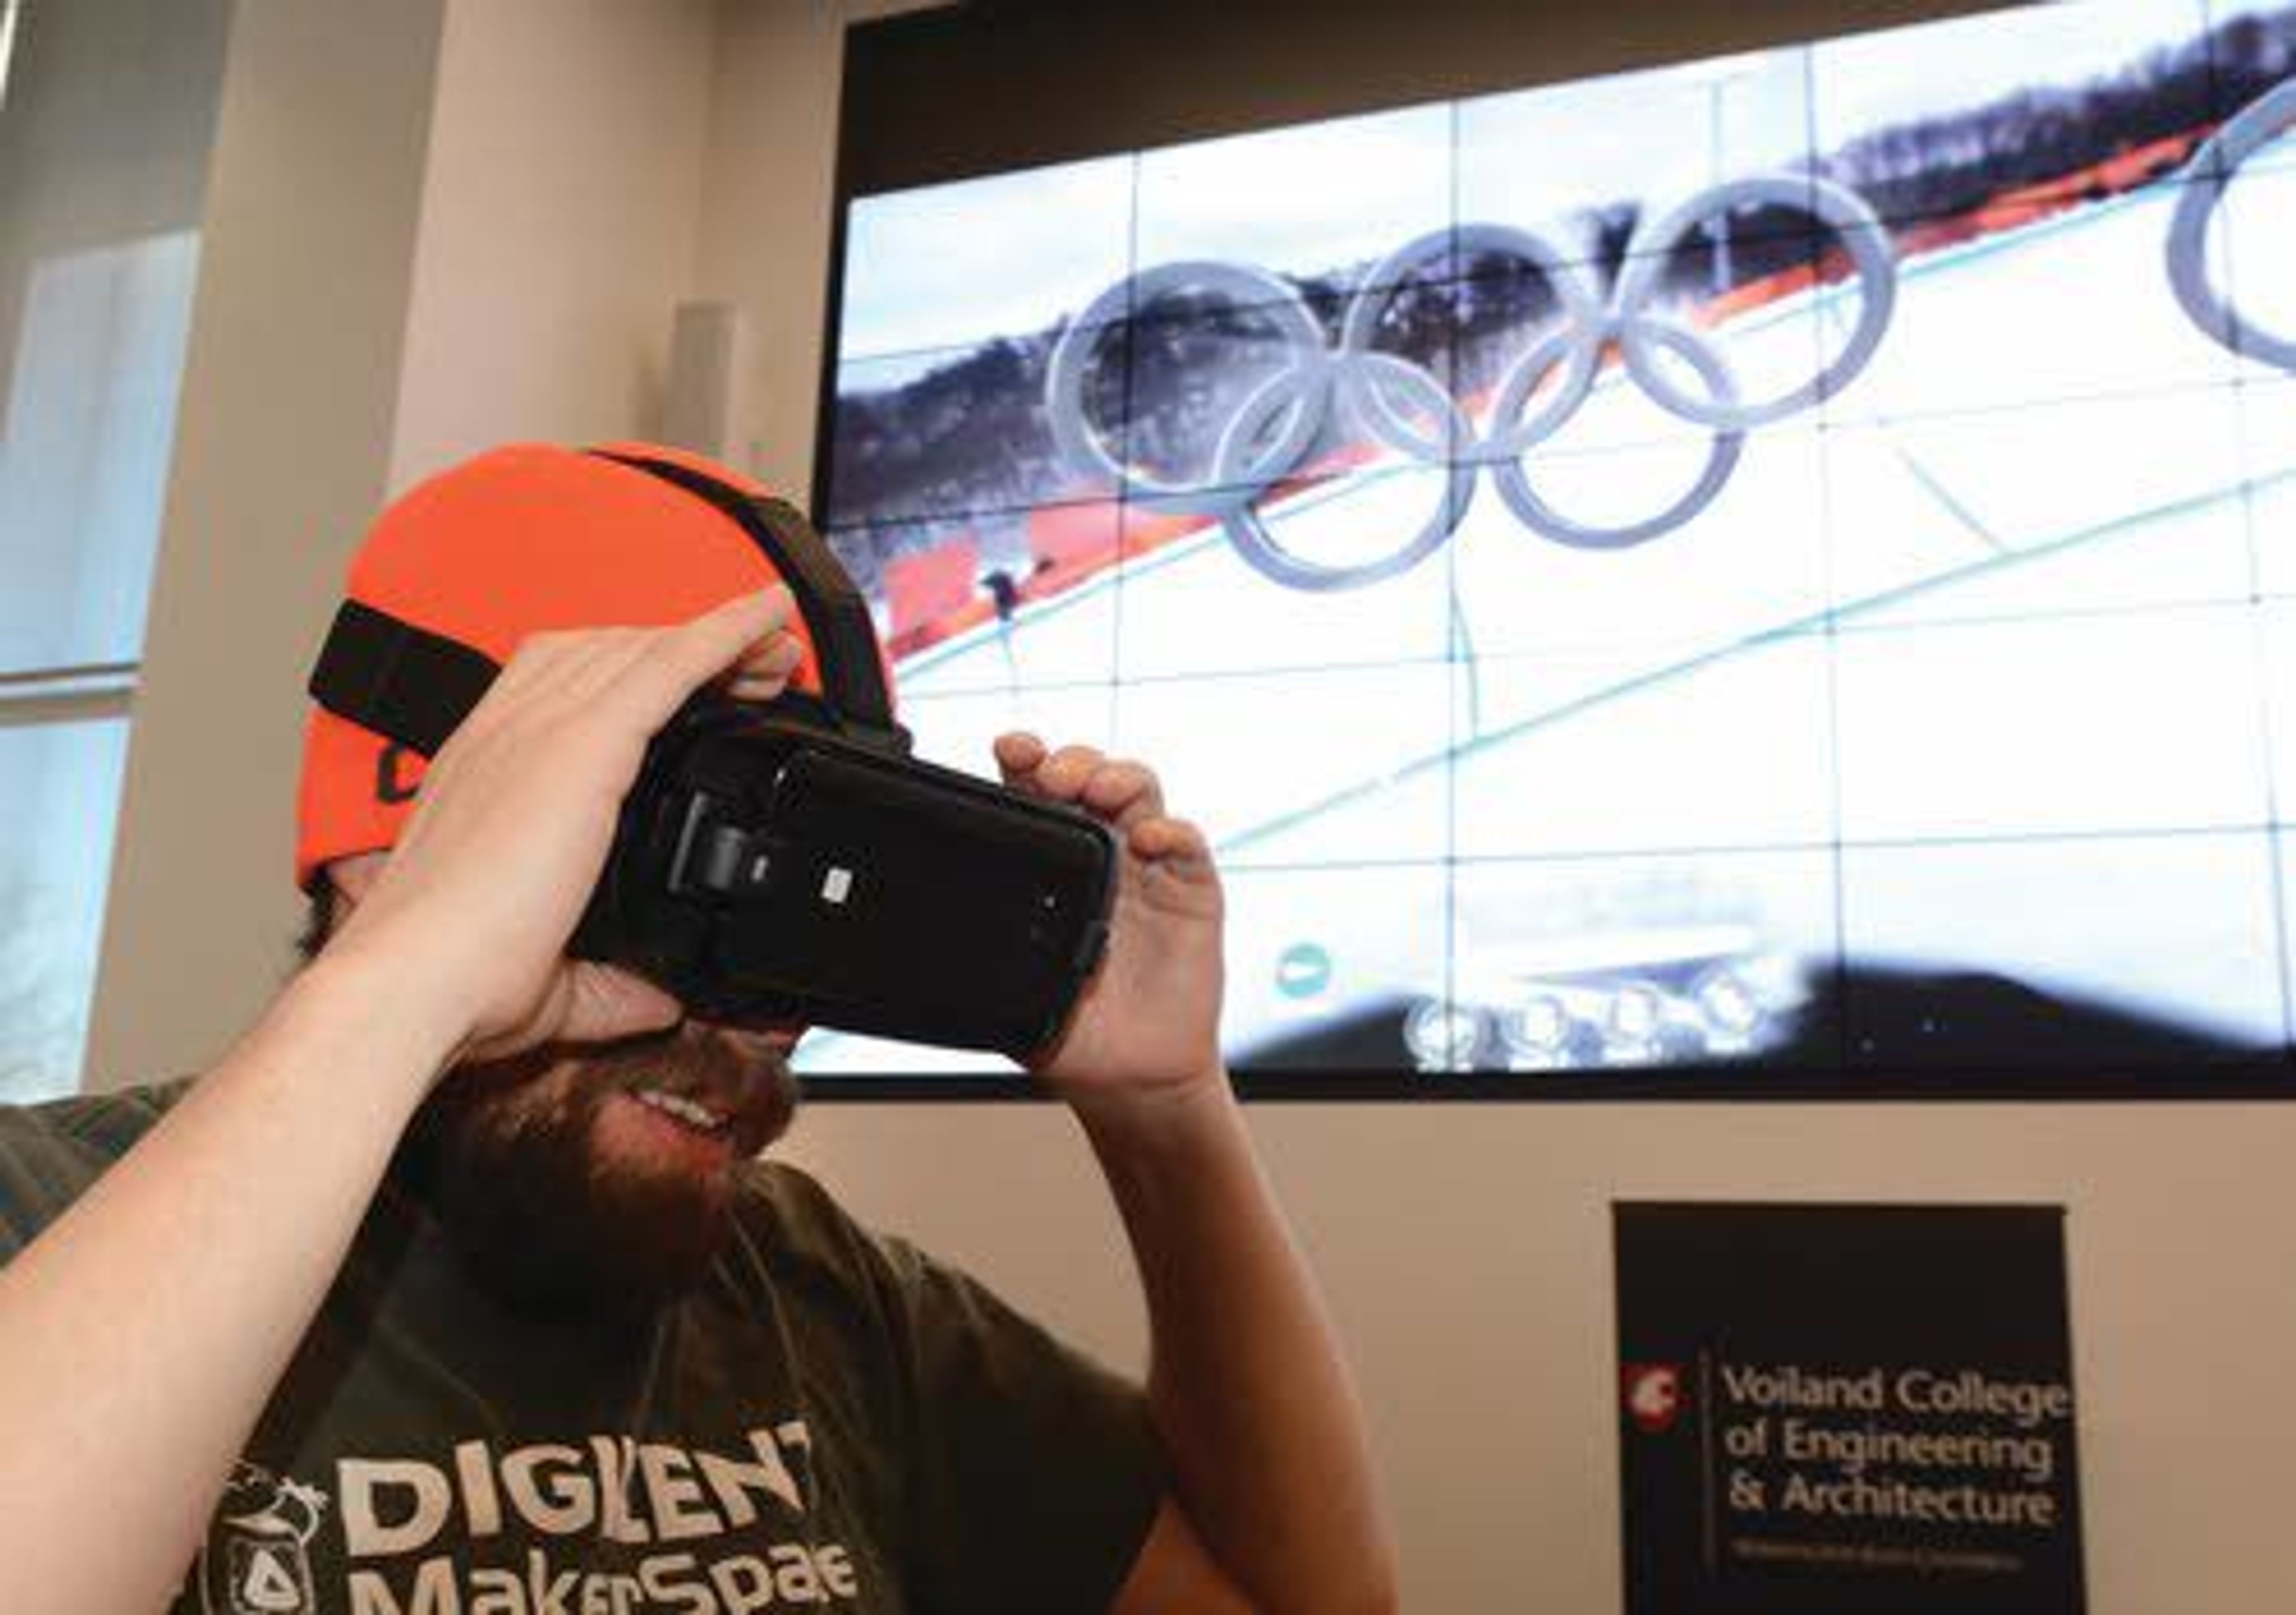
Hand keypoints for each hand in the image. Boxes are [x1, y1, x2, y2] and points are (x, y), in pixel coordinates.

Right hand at [322, 587, 804, 1067]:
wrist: (414, 984)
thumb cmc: (455, 983)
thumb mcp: (552, 980)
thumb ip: (611, 982)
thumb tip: (659, 999)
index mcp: (489, 774)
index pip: (561, 686)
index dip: (632, 670)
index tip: (693, 687)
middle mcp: (508, 736)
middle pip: (611, 653)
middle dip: (688, 649)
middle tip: (758, 665)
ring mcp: (539, 732)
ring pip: (643, 650)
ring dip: (719, 639)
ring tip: (777, 645)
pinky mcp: (581, 745)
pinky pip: (670, 663)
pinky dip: (725, 630)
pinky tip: (767, 614)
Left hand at [992, 735, 1225, 1108]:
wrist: (1131, 1076)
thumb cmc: (1074, 1029)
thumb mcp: (1012, 989)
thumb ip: (985, 955)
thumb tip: (931, 933)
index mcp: (1053, 866)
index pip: (1036, 794)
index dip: (1025, 762)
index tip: (1009, 749)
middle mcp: (1103, 853)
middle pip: (1089, 775)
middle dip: (1070, 760)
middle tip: (1050, 774)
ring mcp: (1149, 866)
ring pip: (1139, 790)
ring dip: (1118, 775)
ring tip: (1096, 788)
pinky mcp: (1193, 889)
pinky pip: (1187, 843)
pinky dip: (1170, 830)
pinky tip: (1148, 840)